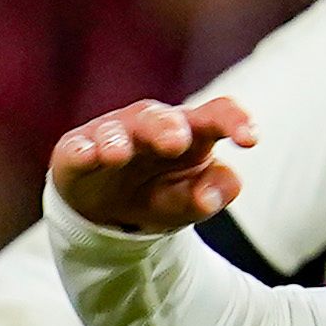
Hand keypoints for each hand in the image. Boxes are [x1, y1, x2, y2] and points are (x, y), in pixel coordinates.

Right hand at [48, 94, 258, 234]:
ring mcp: (112, 134)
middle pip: (163, 118)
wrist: (106, 211)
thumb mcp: (187, 202)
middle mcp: (152, 126)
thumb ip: (207, 196)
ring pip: (117, 129)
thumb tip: (210, 198)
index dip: (234, 121)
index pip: (217, 115)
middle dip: (167, 128)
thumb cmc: (157, 194)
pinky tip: (88, 156)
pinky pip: (77, 148)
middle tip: (175, 144)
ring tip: (117, 156)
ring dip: (118, 140)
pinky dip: (82, 151)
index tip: (249, 141)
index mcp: (192, 133)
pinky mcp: (76, 151)